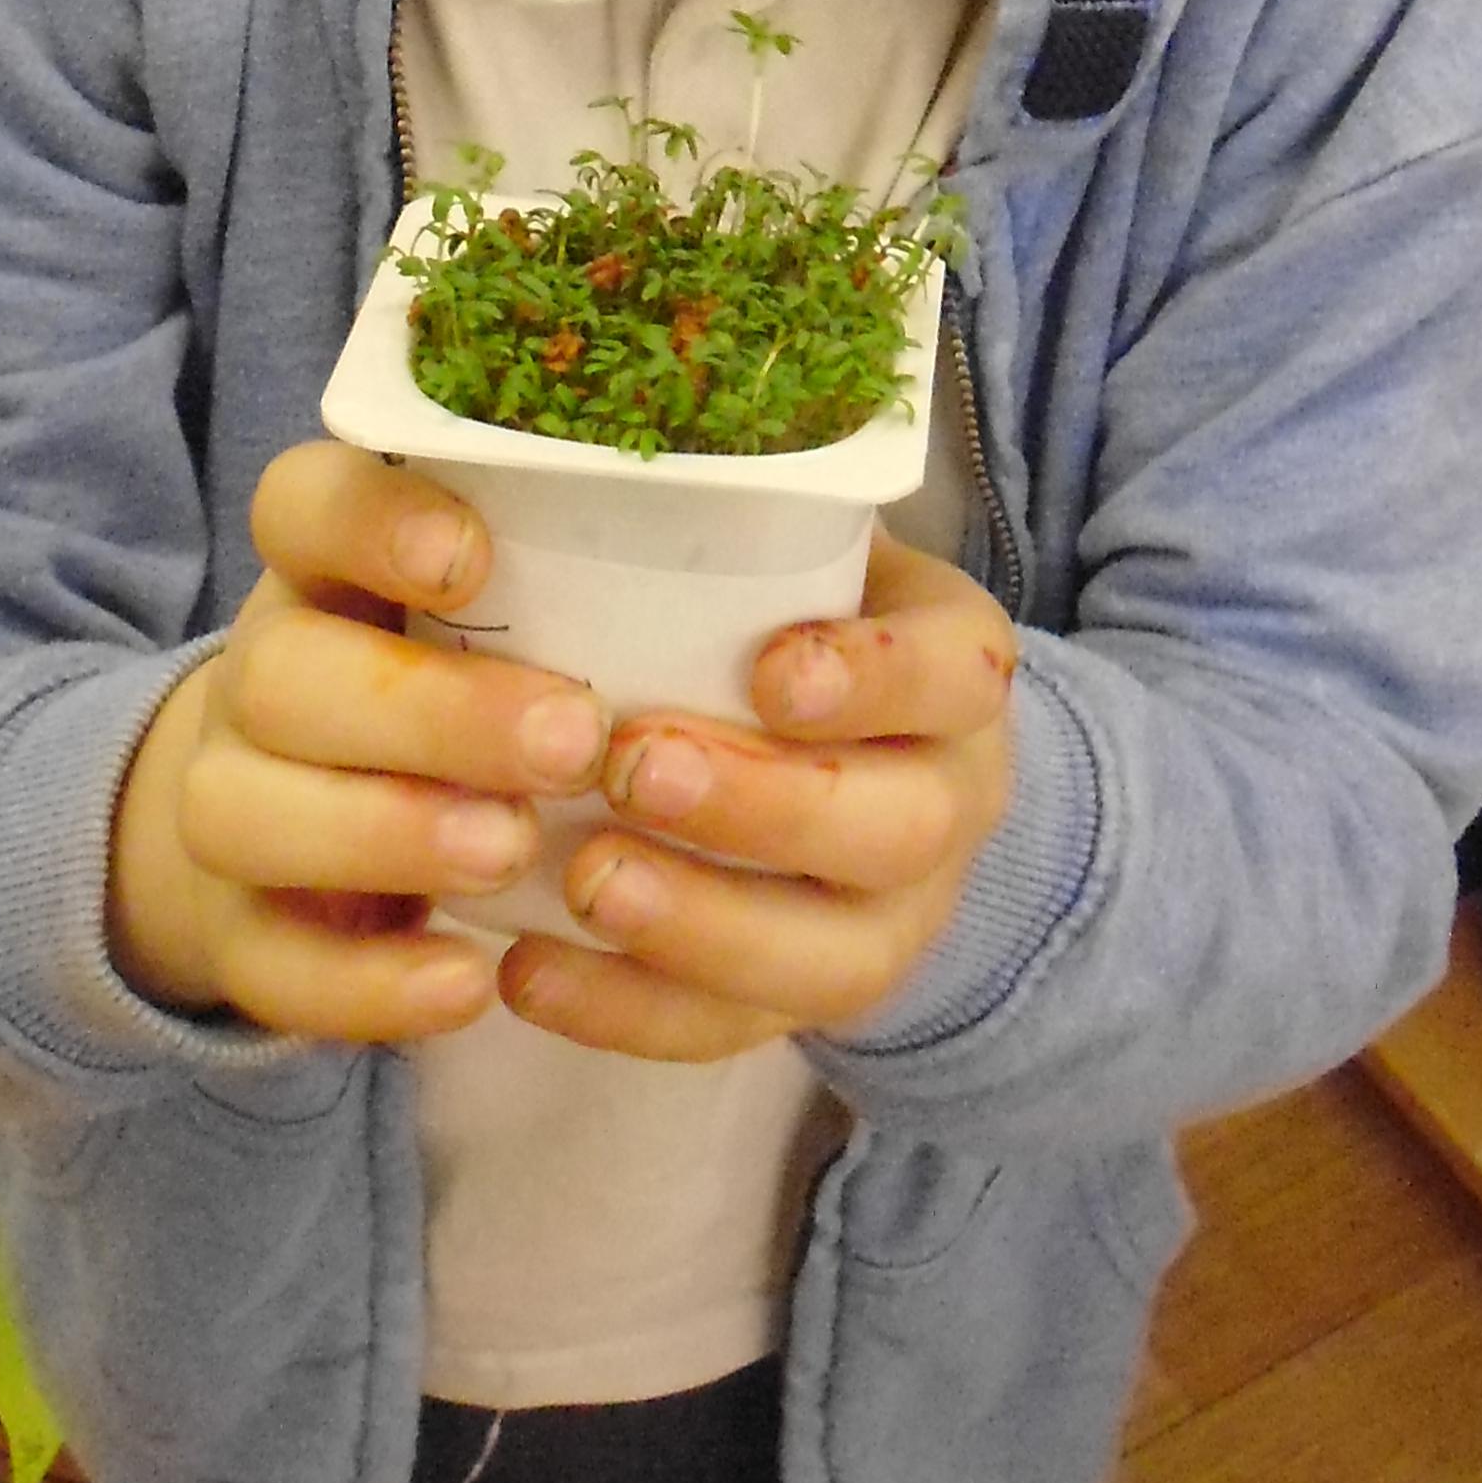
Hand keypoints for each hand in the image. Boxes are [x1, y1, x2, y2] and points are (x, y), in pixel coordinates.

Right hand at [105, 442, 608, 1041]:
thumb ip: (597, 576)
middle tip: (573, 738)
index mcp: (327, 566)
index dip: (371, 522)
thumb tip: (767, 574)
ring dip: (385, 834)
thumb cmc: (481, 682)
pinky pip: (269, 964)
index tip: (473, 560)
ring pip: (240, 813)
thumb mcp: (532, 608)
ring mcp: (232, 803)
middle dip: (428, 710)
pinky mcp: (241, 932)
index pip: (303, 502)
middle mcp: (261, 674)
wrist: (327, 817)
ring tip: (513, 853)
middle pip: (280, 672)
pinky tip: (470, 981)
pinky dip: (367, 983)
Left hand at [501, 534, 1019, 1064]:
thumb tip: (569, 448)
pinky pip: (731, 1034)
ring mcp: (891, 921)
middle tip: (634, 765)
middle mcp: (948, 804)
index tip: (771, 669)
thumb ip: (733, 515)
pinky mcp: (808, 1003)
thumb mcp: (809, 550)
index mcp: (955, 673)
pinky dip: (626, 1014)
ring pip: (826, 960)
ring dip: (698, 927)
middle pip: (892, 827)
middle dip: (762, 806)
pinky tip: (526, 973)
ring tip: (582, 882)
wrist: (880, 758)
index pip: (946, 676)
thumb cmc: (798, 619)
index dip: (870, 679)